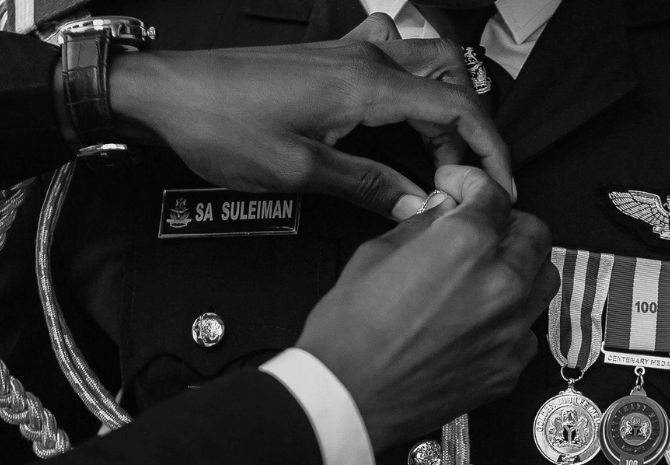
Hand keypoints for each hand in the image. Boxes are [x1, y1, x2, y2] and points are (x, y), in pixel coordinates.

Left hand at [107, 21, 511, 217]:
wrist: (167, 94)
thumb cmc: (222, 127)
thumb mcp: (300, 171)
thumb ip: (370, 187)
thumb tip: (421, 207)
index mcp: (367, 85)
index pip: (456, 109)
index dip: (489, 149)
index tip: (502, 185)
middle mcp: (366, 59)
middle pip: (450, 81)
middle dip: (470, 131)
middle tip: (464, 180)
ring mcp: (347, 52)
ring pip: (425, 65)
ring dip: (444, 106)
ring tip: (438, 157)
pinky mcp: (329, 59)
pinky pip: (392, 59)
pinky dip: (413, 86)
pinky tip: (400, 115)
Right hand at [296, 166, 558, 453]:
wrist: (346, 398)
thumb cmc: (349, 334)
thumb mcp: (374, 255)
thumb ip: (421, 226)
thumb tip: (443, 213)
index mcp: (466, 246)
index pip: (493, 195)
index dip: (472, 183)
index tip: (459, 188)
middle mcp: (500, 285)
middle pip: (534, 233)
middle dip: (507, 221)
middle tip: (481, 225)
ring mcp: (511, 331)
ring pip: (544, 280)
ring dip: (521, 265)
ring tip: (489, 269)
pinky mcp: (509, 369)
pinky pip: (528, 329)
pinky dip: (512, 316)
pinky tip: (481, 317)